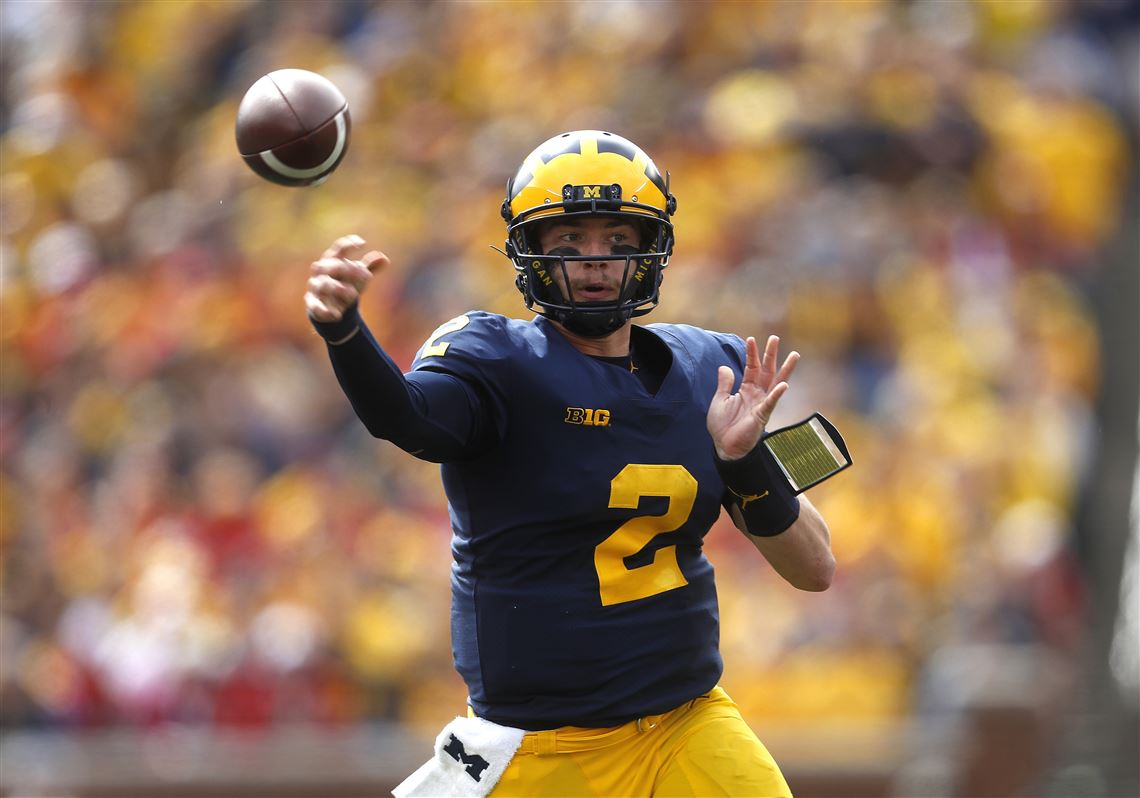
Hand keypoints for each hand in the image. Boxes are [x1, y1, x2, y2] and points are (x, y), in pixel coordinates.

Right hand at [305, 235, 389, 322]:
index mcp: (332, 260)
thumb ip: (370, 267)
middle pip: (332, 266)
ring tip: (354, 294)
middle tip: (366, 275)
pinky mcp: (313, 303)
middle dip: (348, 269)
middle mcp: (321, 271)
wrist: (333, 305)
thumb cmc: (346, 283)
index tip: (363, 244)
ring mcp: (315, 287)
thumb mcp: (359, 275)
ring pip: (324, 285)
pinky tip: (337, 315)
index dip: (348, 244)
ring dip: (339, 288)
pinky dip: (325, 311)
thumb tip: (385, 259)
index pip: (338, 248)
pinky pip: (316, 306)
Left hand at [707, 335, 798, 460]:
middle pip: (766, 370)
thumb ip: (724, 384)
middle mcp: (757, 394)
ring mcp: (761, 404)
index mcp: (746, 389)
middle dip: (770, 355)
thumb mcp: (719, 400)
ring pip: (776, 383)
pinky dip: (776, 394)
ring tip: (794, 355)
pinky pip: (771, 403)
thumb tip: (725, 366)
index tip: (751, 339)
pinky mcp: (762, 416)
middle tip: (775, 338)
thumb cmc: (722, 426)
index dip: (751, 354)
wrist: (724, 447)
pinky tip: (784, 385)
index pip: (751, 367)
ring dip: (785, 370)